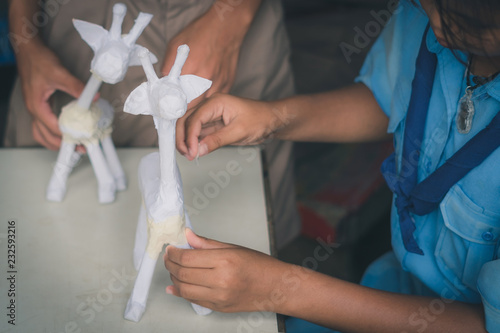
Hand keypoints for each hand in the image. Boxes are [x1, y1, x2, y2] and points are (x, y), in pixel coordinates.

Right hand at [16, 42, 84, 149]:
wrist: (28, 49)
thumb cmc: (39, 60)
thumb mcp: (60, 73)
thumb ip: (76, 87)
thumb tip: (92, 97)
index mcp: (37, 106)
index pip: (53, 128)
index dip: (68, 137)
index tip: (81, 142)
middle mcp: (34, 109)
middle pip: (45, 136)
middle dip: (61, 144)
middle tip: (79, 149)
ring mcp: (34, 107)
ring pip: (40, 133)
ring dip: (54, 141)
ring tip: (70, 146)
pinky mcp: (38, 104)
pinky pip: (41, 125)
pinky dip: (50, 133)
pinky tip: (62, 133)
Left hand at [161, 9, 241, 105]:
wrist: (226, 26)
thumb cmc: (200, 33)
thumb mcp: (175, 44)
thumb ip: (168, 66)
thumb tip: (164, 83)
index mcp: (190, 70)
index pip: (178, 99)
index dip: (172, 108)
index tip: (167, 111)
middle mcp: (206, 79)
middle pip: (192, 107)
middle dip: (183, 111)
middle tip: (176, 111)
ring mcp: (219, 83)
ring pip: (205, 105)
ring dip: (197, 108)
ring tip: (189, 106)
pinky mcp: (228, 84)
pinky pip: (215, 98)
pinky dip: (208, 99)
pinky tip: (203, 96)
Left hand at [164, 229, 289, 312]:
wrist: (275, 287)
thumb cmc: (259, 265)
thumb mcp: (233, 248)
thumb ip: (207, 243)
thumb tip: (188, 235)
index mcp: (225, 261)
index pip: (188, 258)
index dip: (174, 253)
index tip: (170, 248)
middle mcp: (221, 281)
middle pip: (183, 274)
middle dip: (170, 265)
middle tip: (168, 257)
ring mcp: (220, 297)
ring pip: (185, 289)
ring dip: (174, 279)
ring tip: (173, 269)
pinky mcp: (219, 308)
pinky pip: (193, 300)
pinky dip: (181, 293)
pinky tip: (175, 286)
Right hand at [176, 93, 285, 159]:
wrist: (271, 120)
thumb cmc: (260, 120)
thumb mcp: (239, 132)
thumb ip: (217, 140)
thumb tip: (198, 150)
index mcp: (216, 102)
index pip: (194, 119)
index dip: (189, 136)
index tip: (192, 152)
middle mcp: (210, 106)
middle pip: (186, 119)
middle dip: (182, 137)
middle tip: (186, 155)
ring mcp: (211, 115)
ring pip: (189, 126)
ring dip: (186, 140)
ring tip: (189, 155)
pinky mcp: (213, 124)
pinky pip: (198, 132)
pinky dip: (193, 141)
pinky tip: (194, 151)